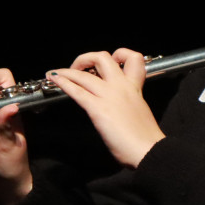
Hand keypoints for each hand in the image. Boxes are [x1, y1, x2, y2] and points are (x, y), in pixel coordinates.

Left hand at [46, 49, 164, 168]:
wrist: (149, 150)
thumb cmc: (146, 138)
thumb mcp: (140, 112)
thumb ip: (128, 104)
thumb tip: (118, 108)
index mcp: (134, 87)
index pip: (133, 58)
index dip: (120, 54)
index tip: (112, 60)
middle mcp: (122, 86)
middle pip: (103, 58)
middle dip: (87, 58)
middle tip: (79, 67)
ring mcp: (109, 96)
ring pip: (84, 75)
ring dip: (67, 71)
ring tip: (56, 73)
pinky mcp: (98, 109)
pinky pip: (77, 91)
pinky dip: (64, 83)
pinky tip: (55, 81)